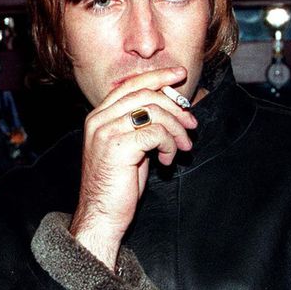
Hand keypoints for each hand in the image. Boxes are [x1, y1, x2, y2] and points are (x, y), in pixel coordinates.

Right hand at [70, 66, 197, 267]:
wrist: (101, 214)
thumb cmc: (117, 185)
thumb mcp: (129, 148)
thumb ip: (140, 125)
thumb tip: (170, 110)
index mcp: (98, 117)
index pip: (131, 86)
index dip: (158, 77)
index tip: (180, 75)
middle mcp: (99, 120)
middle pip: (145, 95)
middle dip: (175, 107)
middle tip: (191, 125)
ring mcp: (106, 131)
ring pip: (153, 112)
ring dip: (176, 129)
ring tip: (181, 147)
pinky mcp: (117, 146)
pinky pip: (156, 132)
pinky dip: (169, 145)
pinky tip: (167, 159)